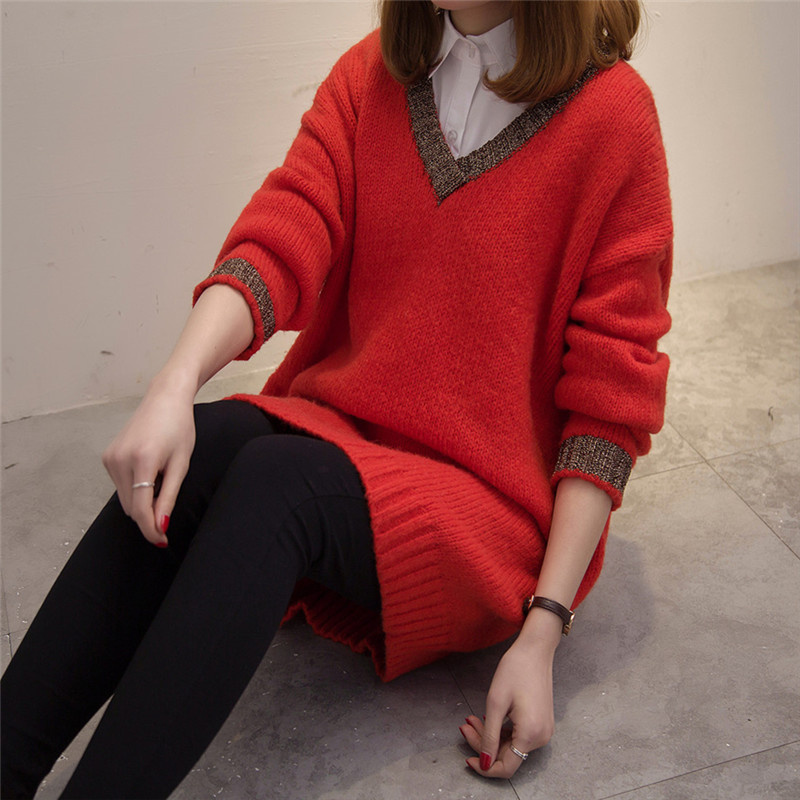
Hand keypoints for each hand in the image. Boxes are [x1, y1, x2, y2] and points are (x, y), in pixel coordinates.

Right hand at [102, 376, 195, 545]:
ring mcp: (109, 458)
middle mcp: (119, 459)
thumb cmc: (179, 428)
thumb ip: (169, 497)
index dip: (150, 529)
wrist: (165, 398)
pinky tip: (149, 471)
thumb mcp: (181, 464)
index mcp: (142, 460)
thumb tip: (160, 526)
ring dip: (141, 501)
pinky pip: (120, 485)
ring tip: (161, 478)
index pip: (140, 508)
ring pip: (124, 499)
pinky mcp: (106, 457)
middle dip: (148, 515)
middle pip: (130, 507)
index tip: (162, 541)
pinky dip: (134, 488)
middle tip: (167, 511)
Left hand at [460, 636, 555, 778]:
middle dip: (482, 744)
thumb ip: (489, 737)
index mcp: (531, 734)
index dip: (484, 767)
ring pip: (511, 745)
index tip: (466, 758)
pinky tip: (487, 717)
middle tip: (465, 726)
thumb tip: (484, 763)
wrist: (535, 649)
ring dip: (490, 736)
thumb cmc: (515, 670)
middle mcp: (541, 737)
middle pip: (507, 755)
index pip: (506, 767)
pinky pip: (518, 735)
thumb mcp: (496, 703)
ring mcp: (543, 730)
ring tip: (472, 718)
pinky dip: (501, 730)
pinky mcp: (541, 722)